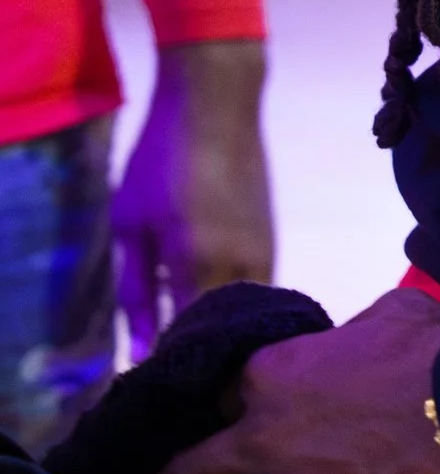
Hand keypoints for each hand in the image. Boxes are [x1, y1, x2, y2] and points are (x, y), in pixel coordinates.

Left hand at [114, 40, 274, 353]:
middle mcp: (242, 263)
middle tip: (176, 354)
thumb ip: (135, 290)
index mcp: (199, 261)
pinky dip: (238, 304)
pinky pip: (258, 290)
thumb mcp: (131, 224)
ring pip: (249, 314)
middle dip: (204, 349)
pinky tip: (213, 298)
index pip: (189, 336)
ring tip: (195, 329)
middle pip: (227, 332)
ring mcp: (266, 251)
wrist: (219, 104)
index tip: (155, 369)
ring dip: (224, 327)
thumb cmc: (161, 160)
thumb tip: (139, 348)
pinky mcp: (274, 239)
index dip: (170, 356)